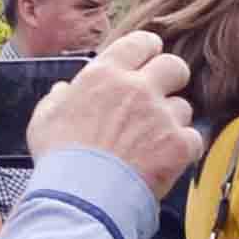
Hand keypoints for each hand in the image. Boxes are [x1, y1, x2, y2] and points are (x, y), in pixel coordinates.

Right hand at [30, 31, 201, 187]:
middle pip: (175, 66)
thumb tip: (65, 90)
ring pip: (183, 107)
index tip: (149, 60)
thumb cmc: (60, 159)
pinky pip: (193, 138)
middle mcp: (138, 88)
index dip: (149, 51)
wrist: (83, 196)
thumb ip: (59, 97)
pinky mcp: (179, 144)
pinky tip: (164, 161)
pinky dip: (183, 150)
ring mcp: (161, 115)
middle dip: (172, 79)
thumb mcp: (44, 118)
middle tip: (162, 96)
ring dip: (171, 121)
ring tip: (151, 143)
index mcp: (105, 74)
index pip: (141, 42)